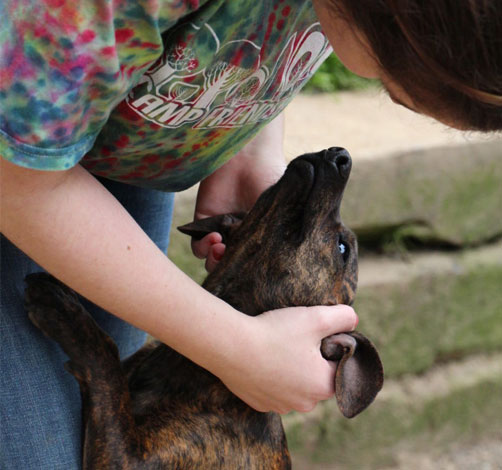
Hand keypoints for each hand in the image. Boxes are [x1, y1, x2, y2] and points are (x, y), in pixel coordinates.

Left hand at [192, 115, 286, 271]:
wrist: (249, 156)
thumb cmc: (271, 179)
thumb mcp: (285, 210)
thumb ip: (282, 235)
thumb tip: (293, 266)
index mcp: (261, 238)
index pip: (253, 266)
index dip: (252, 275)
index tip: (254, 272)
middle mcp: (241, 238)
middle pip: (232, 268)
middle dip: (231, 270)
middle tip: (232, 261)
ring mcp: (221, 232)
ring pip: (213, 262)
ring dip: (216, 262)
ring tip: (221, 248)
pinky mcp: (202, 223)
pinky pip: (197, 246)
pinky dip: (203, 248)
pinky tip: (214, 238)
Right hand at [217, 304, 358, 413]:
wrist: (230, 347)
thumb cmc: (275, 332)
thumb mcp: (315, 317)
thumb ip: (342, 316)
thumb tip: (353, 320)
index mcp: (323, 386)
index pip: (340, 366)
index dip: (331, 347)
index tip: (315, 333)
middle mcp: (305, 403)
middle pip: (318, 378)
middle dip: (312, 360)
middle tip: (295, 338)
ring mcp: (280, 406)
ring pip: (296, 385)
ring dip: (292, 370)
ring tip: (277, 347)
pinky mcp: (260, 404)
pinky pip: (274, 390)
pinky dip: (272, 377)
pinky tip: (263, 359)